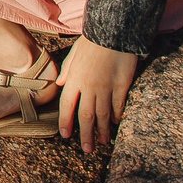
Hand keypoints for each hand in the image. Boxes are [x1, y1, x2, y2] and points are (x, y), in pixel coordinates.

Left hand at [53, 38, 139, 153]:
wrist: (112, 33)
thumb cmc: (92, 42)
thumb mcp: (73, 55)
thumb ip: (67, 72)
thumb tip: (60, 85)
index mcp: (74, 80)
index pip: (67, 106)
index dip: (66, 122)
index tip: (66, 135)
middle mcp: (88, 87)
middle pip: (85, 116)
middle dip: (85, 134)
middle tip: (87, 149)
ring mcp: (106, 88)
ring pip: (102, 115)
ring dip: (102, 130)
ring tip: (103, 143)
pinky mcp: (121, 86)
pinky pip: (118, 106)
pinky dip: (116, 116)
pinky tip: (116, 124)